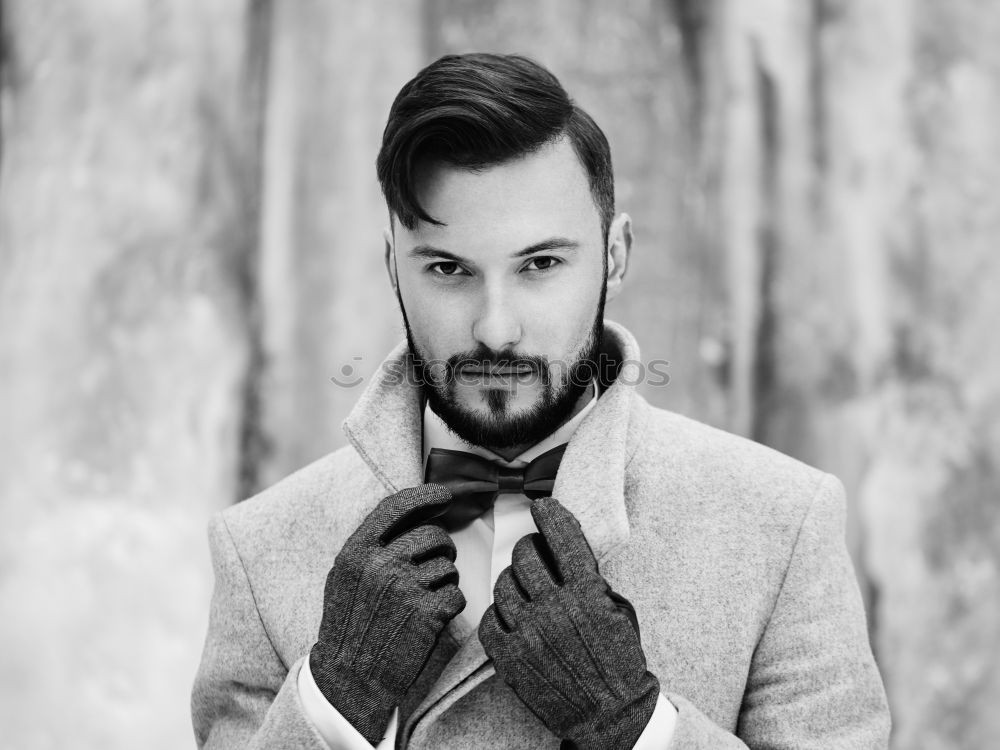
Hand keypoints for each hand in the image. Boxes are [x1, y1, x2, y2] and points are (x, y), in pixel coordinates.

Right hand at [310, 484, 464, 743]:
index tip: (444, 496)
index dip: (425, 496)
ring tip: (422, 603)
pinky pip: (457, 593)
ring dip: (444, 581)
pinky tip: (431, 621)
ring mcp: (405, 587)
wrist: (351, 679)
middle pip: (433, 535)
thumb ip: (372, 546)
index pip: (397, 506)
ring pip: (448, 565)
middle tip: (431, 571)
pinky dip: (451, 606)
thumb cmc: (351, 626)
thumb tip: (415, 513)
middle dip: (441, 550)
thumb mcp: (346, 578)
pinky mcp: (428, 612)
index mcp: (356, 552)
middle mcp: (380, 563)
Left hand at [479, 497, 658, 749]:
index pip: (561, 536)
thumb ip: (591, 578)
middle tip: (536, 552)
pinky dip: (499, 611)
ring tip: (525, 586)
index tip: (543, 508)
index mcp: (586, 593)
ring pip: (503, 584)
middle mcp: (554, 609)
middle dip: (530, 547)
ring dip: (513, 579)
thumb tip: (564, 546)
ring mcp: (528, 634)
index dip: (550, 514)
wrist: (610, 714)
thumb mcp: (619, 610)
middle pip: (525, 555)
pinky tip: (513, 614)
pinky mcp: (510, 657)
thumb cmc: (618, 660)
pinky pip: (491, 618)